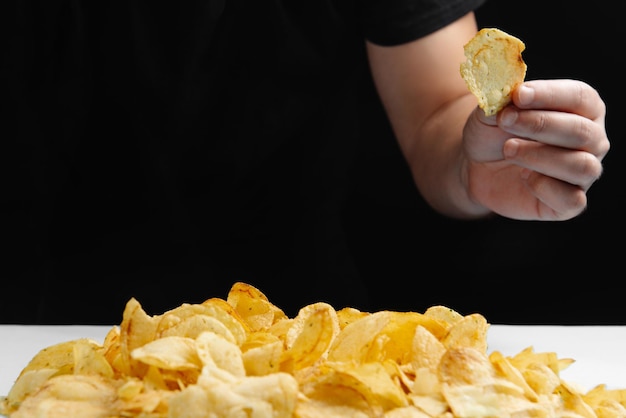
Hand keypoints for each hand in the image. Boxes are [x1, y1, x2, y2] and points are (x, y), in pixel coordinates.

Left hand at [462, 79, 609, 219]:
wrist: (477, 165)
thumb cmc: (493, 132)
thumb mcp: (492, 111)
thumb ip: (502, 100)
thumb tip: (510, 94)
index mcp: (581, 108)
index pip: (580, 97)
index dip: (549, 95)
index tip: (518, 95)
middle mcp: (591, 140)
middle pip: (582, 131)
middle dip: (541, 124)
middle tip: (506, 121)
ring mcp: (582, 173)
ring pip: (581, 166)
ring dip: (540, 155)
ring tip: (508, 149)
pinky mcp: (567, 203)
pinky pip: (572, 200)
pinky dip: (545, 187)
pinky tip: (523, 177)